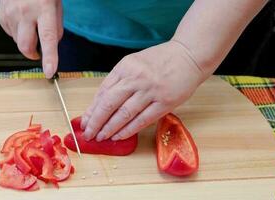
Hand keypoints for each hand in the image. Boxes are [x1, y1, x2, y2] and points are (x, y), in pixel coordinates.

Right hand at [0, 0, 62, 77]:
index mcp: (44, 8)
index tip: (50, 71)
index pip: (48, 38)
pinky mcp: (1, 15)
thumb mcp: (56, 6)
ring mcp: (10, 13)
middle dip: (33, 55)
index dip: (49, 57)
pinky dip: (18, 33)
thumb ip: (56, 28)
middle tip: (39, 52)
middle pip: (26, 46)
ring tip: (31, 25)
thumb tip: (50, 47)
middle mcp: (25, 12)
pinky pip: (10, 34)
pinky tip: (22, 21)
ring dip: (26, 41)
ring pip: (18, 42)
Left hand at [81, 41, 206, 140]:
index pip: (103, 92)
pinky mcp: (165, 102)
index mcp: (125, 67)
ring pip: (124, 114)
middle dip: (96, 122)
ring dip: (110, 128)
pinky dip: (129, 130)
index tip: (85, 122)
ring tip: (101, 138)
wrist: (189, 55)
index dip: (92, 109)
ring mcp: (151, 90)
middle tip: (88, 134)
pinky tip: (119, 136)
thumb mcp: (134, 63)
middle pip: (109, 104)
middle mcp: (136, 78)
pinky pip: (143, 120)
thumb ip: (119, 81)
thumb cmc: (160, 60)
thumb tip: (101, 104)